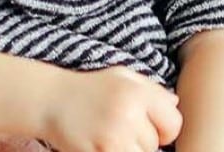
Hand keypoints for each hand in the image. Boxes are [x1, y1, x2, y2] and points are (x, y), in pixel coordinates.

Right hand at [34, 67, 182, 151]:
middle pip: (153, 145)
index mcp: (139, 93)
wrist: (48, 100)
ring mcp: (112, 136)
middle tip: (120, 130)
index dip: (164, 130)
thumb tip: (175, 105)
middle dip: (141, 142)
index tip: (150, 129)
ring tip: (112, 139)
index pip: (173, 124)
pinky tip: (101, 144)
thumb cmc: (89, 88)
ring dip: (128, 151)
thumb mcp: (122, 78)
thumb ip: (152, 90)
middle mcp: (128, 114)